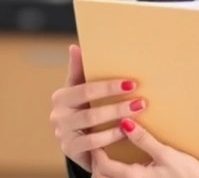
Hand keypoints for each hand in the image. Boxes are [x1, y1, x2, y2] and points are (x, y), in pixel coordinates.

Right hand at [49, 44, 146, 170]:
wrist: (79, 142)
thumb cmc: (84, 110)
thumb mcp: (81, 91)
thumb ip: (79, 71)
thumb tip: (75, 47)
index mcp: (61, 97)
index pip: (85, 89)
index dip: (108, 87)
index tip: (132, 83)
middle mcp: (58, 115)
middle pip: (90, 110)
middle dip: (117, 106)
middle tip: (140, 102)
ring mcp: (63, 134)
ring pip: (92, 126)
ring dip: (116, 120)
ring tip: (136, 116)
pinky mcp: (70, 150)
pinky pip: (93, 144)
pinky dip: (110, 137)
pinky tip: (126, 132)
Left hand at [92, 118, 198, 177]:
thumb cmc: (188, 176)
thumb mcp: (166, 154)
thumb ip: (144, 140)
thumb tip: (125, 123)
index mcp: (133, 177)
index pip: (102, 166)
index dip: (95, 151)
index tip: (96, 137)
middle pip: (100, 177)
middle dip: (96, 163)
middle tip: (99, 144)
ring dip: (104, 170)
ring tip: (108, 155)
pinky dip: (115, 174)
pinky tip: (122, 166)